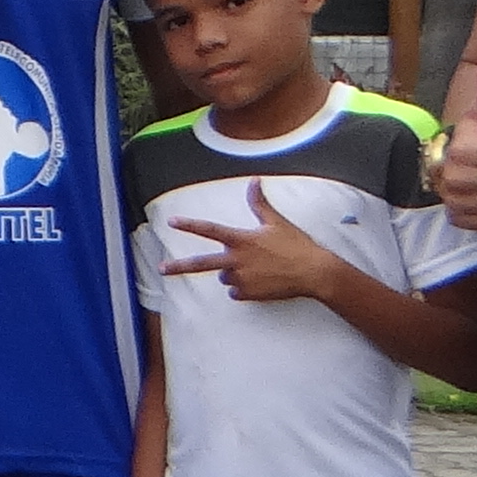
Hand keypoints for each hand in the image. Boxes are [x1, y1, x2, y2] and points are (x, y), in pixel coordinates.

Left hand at [166, 181, 357, 309]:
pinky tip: (261, 281)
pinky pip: (235, 292)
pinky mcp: (248, 295)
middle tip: (162, 268)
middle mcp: (237, 260)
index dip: (190, 224)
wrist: (313, 273)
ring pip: (224, 277)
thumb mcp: (276, 221)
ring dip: (233, 273)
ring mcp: (241, 279)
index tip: (171, 222)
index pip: (210, 229)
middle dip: (178, 266)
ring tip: (258, 267)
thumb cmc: (296, 245)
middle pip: (201, 264)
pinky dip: (242, 288)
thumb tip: (254, 181)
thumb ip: (258, 203)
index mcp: (241, 239)